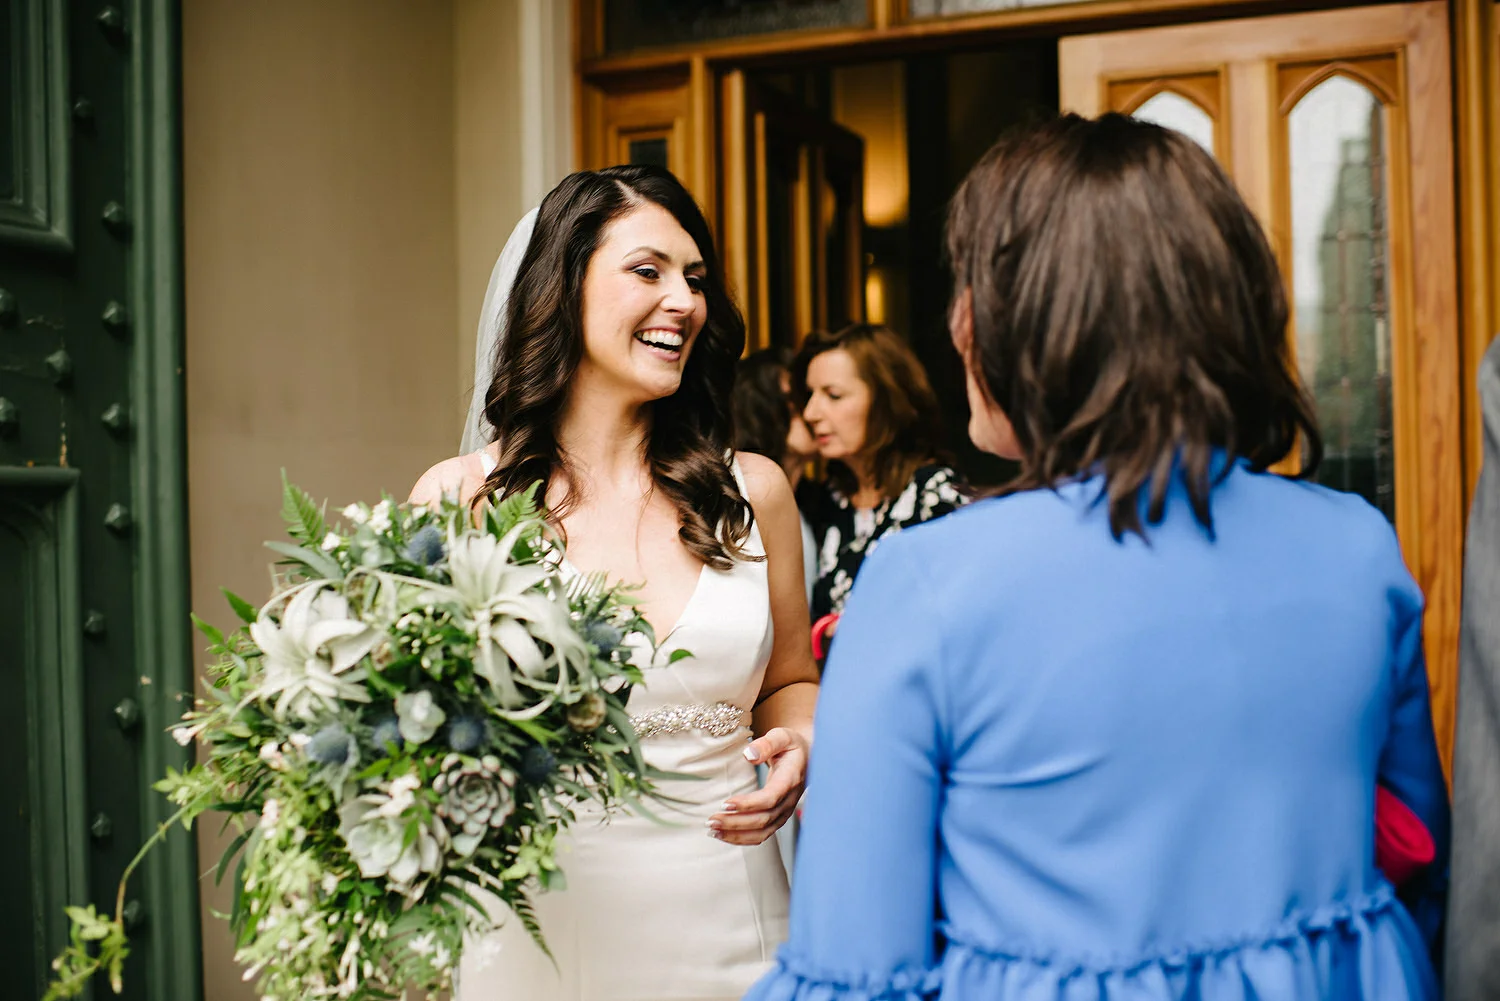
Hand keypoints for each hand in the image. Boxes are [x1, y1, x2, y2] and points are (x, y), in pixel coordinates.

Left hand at [708, 727, 808, 845]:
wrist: (808, 757)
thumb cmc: (791, 745)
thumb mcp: (781, 736)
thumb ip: (767, 744)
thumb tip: (749, 755)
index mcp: (790, 780)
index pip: (769, 798)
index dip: (748, 804)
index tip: (725, 803)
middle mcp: (789, 801)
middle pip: (763, 819)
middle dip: (735, 823)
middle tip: (711, 820)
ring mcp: (785, 812)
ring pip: (762, 832)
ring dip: (736, 835)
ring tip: (713, 830)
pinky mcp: (778, 818)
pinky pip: (762, 834)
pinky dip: (742, 839)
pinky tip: (723, 835)